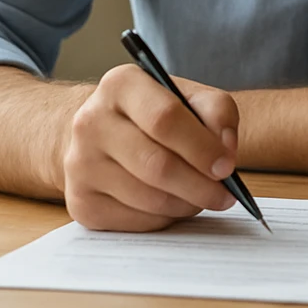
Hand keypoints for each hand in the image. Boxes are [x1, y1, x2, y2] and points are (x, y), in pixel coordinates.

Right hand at [57, 64, 239, 230]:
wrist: (103, 133)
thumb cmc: (157, 113)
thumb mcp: (191, 96)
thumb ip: (218, 112)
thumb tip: (225, 153)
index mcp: (121, 85)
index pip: (165, 119)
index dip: (201, 148)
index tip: (227, 167)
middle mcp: (91, 122)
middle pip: (156, 165)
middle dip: (199, 186)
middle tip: (225, 195)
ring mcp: (80, 165)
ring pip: (147, 198)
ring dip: (185, 204)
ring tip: (203, 197)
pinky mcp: (80, 202)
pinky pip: (134, 221)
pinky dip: (164, 218)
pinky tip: (174, 204)